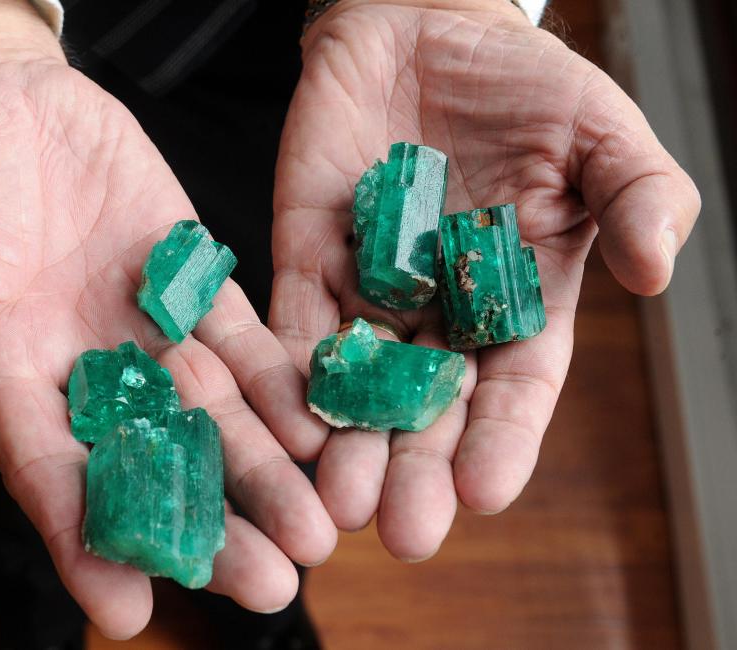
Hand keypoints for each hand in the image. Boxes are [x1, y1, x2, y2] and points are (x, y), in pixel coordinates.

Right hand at [0, 0, 335, 637]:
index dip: (84, 542)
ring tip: (317, 533)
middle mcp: (88, 369)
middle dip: (210, 526)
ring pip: (213, 414)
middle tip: (272, 588)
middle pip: (153, 463)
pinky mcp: (190, 279)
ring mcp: (146, 328)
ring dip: (264, 471)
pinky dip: (278, 382)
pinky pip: (242, 339)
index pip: (48, 474)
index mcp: (11, 375)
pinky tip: (319, 428)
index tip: (127, 611)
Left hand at [270, 0, 698, 559]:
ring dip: (344, 440)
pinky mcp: (306, 254)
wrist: (425, 25)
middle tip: (400, 530)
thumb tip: (655, 271)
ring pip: (355, 380)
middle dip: (414, 468)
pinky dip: (288, 368)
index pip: (511, 387)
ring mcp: (368, 287)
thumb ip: (636, 198)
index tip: (486, 493)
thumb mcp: (600, 134)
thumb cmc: (520, 82)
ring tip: (335, 498)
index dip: (501, 440)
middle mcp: (439, 312)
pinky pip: (294, 319)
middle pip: (427, 406)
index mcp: (515, 301)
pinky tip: (284, 418)